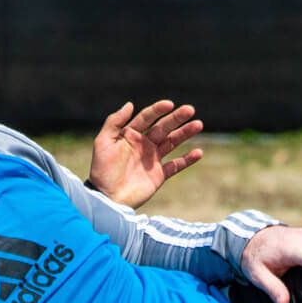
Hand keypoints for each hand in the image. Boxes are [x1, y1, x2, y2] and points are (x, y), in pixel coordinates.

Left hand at [88, 99, 204, 206]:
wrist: (108, 198)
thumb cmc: (102, 170)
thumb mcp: (103, 142)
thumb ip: (114, 122)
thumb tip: (130, 104)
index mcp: (130, 135)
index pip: (147, 118)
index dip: (158, 110)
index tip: (170, 104)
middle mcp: (144, 144)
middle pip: (163, 127)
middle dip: (177, 118)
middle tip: (190, 110)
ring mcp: (153, 159)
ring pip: (172, 142)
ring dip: (185, 133)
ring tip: (198, 125)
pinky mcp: (159, 175)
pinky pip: (176, 165)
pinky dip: (187, 159)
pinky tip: (198, 153)